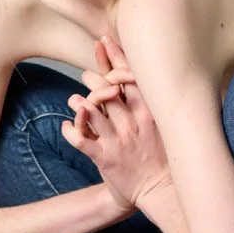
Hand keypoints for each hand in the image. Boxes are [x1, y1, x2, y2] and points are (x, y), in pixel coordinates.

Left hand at [65, 35, 171, 212]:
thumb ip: (155, 103)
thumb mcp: (166, 127)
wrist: (160, 192)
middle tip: (85, 76)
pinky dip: (71, 130)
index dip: (115, 57)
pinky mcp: (105, 159)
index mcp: (150, 113)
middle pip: (108, 91)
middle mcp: (134, 124)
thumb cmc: (163, 157)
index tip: (104, 41)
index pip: (130, 77)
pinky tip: (67, 126)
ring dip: (79, 102)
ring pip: (92, 113)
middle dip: (93, 78)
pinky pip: (81, 141)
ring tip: (74, 99)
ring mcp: (119, 142)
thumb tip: (147, 77)